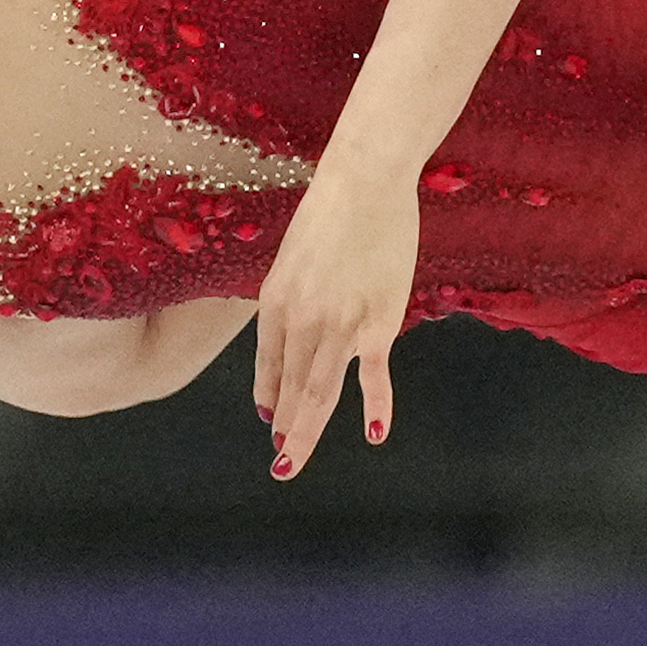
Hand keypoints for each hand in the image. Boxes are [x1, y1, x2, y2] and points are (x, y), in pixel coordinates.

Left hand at [250, 153, 420, 478]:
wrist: (364, 183)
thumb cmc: (330, 210)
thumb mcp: (294, 255)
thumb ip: (294, 295)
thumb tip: (299, 322)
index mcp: (275, 303)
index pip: (268, 366)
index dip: (269, 397)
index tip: (269, 420)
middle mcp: (300, 322)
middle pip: (291, 389)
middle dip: (285, 429)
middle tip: (280, 463)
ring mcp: (339, 326)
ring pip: (320, 392)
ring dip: (306, 431)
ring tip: (294, 461)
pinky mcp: (377, 321)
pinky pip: (373, 375)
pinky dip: (374, 407)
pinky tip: (373, 433)